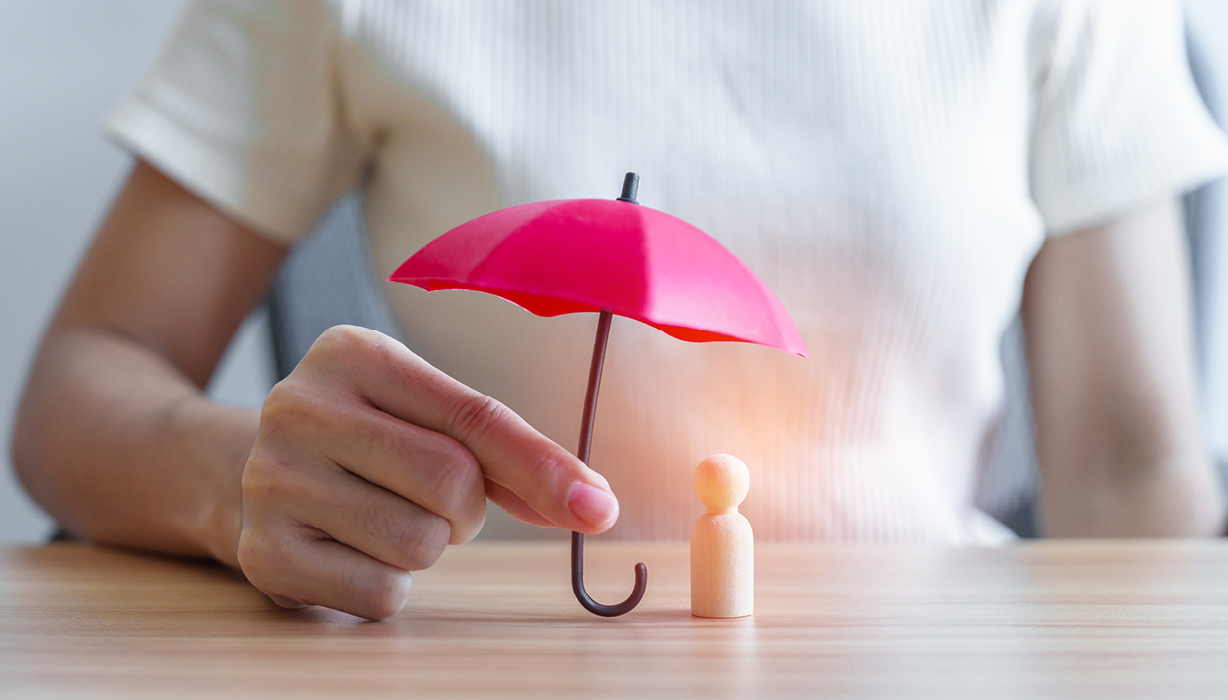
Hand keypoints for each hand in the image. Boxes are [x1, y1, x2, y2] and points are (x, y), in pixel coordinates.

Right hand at [236, 325, 618, 618]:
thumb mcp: (423, 416)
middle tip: (434, 499)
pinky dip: (389, 584)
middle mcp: (299, 406)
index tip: (597, 508)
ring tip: (386, 516)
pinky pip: (382, 592)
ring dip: (428, 544)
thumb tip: (592, 505)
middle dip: (467, 508)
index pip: (475, 415)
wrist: (241, 473)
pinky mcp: (263, 552)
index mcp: (351, 352)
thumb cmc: (366, 440)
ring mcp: (271, 481)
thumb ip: (506, 454)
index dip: (543, 467)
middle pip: (451, 482)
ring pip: (420, 542)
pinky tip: (352, 549)